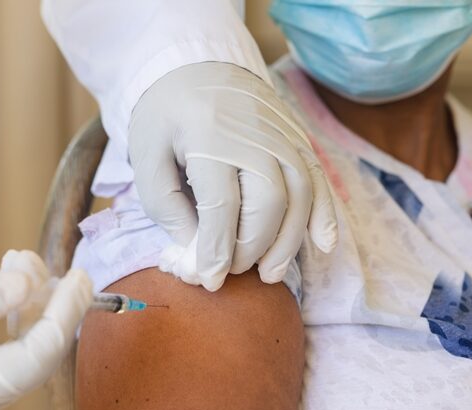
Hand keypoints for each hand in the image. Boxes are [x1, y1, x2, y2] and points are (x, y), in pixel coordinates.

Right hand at [0, 252, 92, 409]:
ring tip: (17, 260)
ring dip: (30, 304)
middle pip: (38, 353)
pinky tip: (6, 285)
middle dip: (49, 303)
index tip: (83, 276)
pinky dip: (11, 315)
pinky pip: (4, 349)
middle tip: (33, 256)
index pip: (40, 355)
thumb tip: (28, 283)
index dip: (66, 313)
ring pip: (23, 349)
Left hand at [128, 62, 337, 290]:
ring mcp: (281, 132)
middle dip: (252, 248)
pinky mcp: (296, 136)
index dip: (216, 249)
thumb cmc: (163, 118)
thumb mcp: (146, 160)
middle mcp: (252, 133)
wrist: (192, 66)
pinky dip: (325, 214)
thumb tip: (199, 255)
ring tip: (269, 274)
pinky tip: (323, 245)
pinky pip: (318, 178)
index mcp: (207, 134)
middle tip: (232, 272)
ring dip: (288, 242)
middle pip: (268, 202)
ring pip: (300, 194)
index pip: (221, 204)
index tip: (209, 280)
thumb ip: (167, 209)